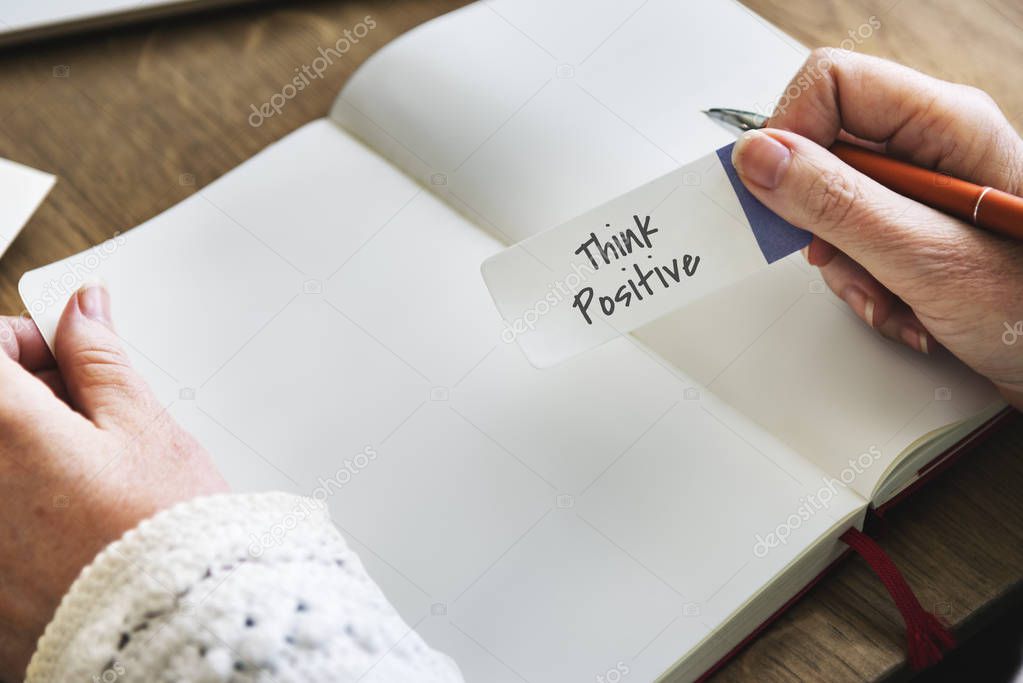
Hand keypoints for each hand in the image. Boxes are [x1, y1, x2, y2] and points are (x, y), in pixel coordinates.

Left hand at [0, 283, 227, 677]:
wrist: (173, 631)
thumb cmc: (165, 536)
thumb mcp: (144, 429)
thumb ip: (100, 360)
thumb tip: (83, 309)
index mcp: (0, 428)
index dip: (26, 342)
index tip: (63, 359)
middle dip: (29, 396)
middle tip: (89, 418)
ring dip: (28, 450)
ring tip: (87, 478)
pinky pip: (4, 514)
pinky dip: (26, 504)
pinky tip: (70, 521)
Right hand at [731, 49, 1022, 408]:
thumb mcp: (927, 257)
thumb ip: (837, 202)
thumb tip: (760, 156)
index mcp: (945, 124)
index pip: (831, 84)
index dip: (790, 134)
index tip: (776, 194)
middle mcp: (931, 147)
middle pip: (822, 150)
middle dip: (818, 220)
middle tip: (839, 257)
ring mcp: (921, 191)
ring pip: (829, 206)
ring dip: (845, 267)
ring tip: (890, 298)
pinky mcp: (915, 229)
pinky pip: (851, 244)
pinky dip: (864, 286)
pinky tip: (905, 311)